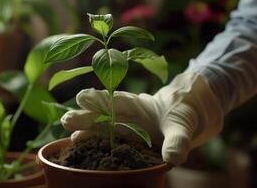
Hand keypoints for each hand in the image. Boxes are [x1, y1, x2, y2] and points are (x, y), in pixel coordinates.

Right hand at [61, 73, 222, 164]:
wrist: (190, 116)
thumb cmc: (184, 114)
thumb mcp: (183, 125)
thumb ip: (177, 140)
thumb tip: (173, 158)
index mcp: (139, 106)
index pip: (118, 102)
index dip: (101, 100)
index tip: (83, 98)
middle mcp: (128, 116)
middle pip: (104, 115)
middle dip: (86, 117)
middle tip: (66, 120)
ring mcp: (126, 128)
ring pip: (102, 128)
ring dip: (86, 131)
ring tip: (70, 136)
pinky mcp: (127, 140)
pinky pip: (109, 141)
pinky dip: (95, 143)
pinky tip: (81, 145)